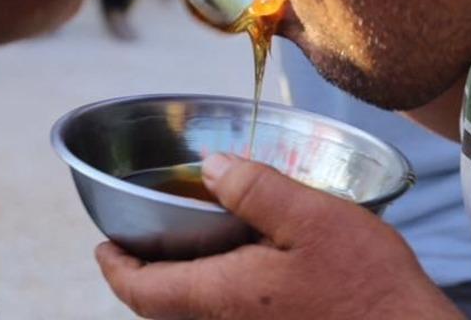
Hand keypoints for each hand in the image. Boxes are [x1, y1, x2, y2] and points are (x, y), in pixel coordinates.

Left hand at [97, 154, 460, 319]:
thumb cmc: (368, 285)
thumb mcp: (313, 218)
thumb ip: (256, 190)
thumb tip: (209, 166)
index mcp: (225, 295)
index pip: (144, 292)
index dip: (116, 270)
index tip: (103, 247)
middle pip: (163, 308)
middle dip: (143, 277)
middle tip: (136, 243)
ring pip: (194, 313)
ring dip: (176, 284)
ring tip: (181, 247)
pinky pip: (225, 314)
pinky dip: (210, 290)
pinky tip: (236, 262)